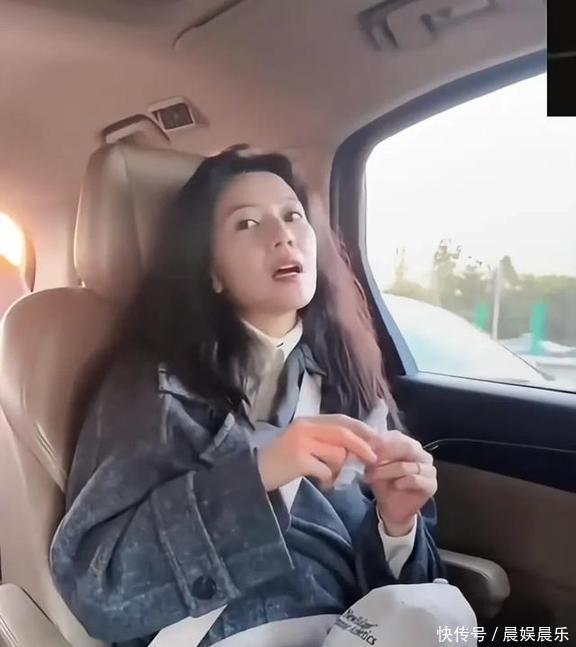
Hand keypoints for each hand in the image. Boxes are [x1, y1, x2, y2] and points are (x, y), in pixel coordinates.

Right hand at [257, 414, 378, 491]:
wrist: (252, 472)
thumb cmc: (280, 459)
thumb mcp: (303, 442)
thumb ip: (324, 440)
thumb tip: (355, 449)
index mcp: (308, 421)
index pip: (341, 420)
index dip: (361, 428)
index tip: (377, 438)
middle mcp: (305, 428)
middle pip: (343, 434)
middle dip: (362, 447)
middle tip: (372, 460)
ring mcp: (302, 443)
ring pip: (337, 454)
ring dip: (340, 470)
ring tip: (331, 478)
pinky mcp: (299, 460)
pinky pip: (327, 471)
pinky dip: (329, 480)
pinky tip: (323, 484)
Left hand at [365, 430, 436, 535]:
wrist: (392, 508)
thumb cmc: (383, 483)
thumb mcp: (374, 465)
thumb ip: (373, 453)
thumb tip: (363, 443)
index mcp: (408, 444)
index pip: (396, 436)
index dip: (380, 441)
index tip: (364, 448)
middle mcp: (421, 454)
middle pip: (406, 447)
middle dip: (385, 454)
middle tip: (370, 461)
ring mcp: (428, 469)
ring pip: (407, 465)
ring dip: (386, 471)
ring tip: (372, 476)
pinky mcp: (431, 484)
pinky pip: (415, 479)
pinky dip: (402, 482)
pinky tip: (395, 485)